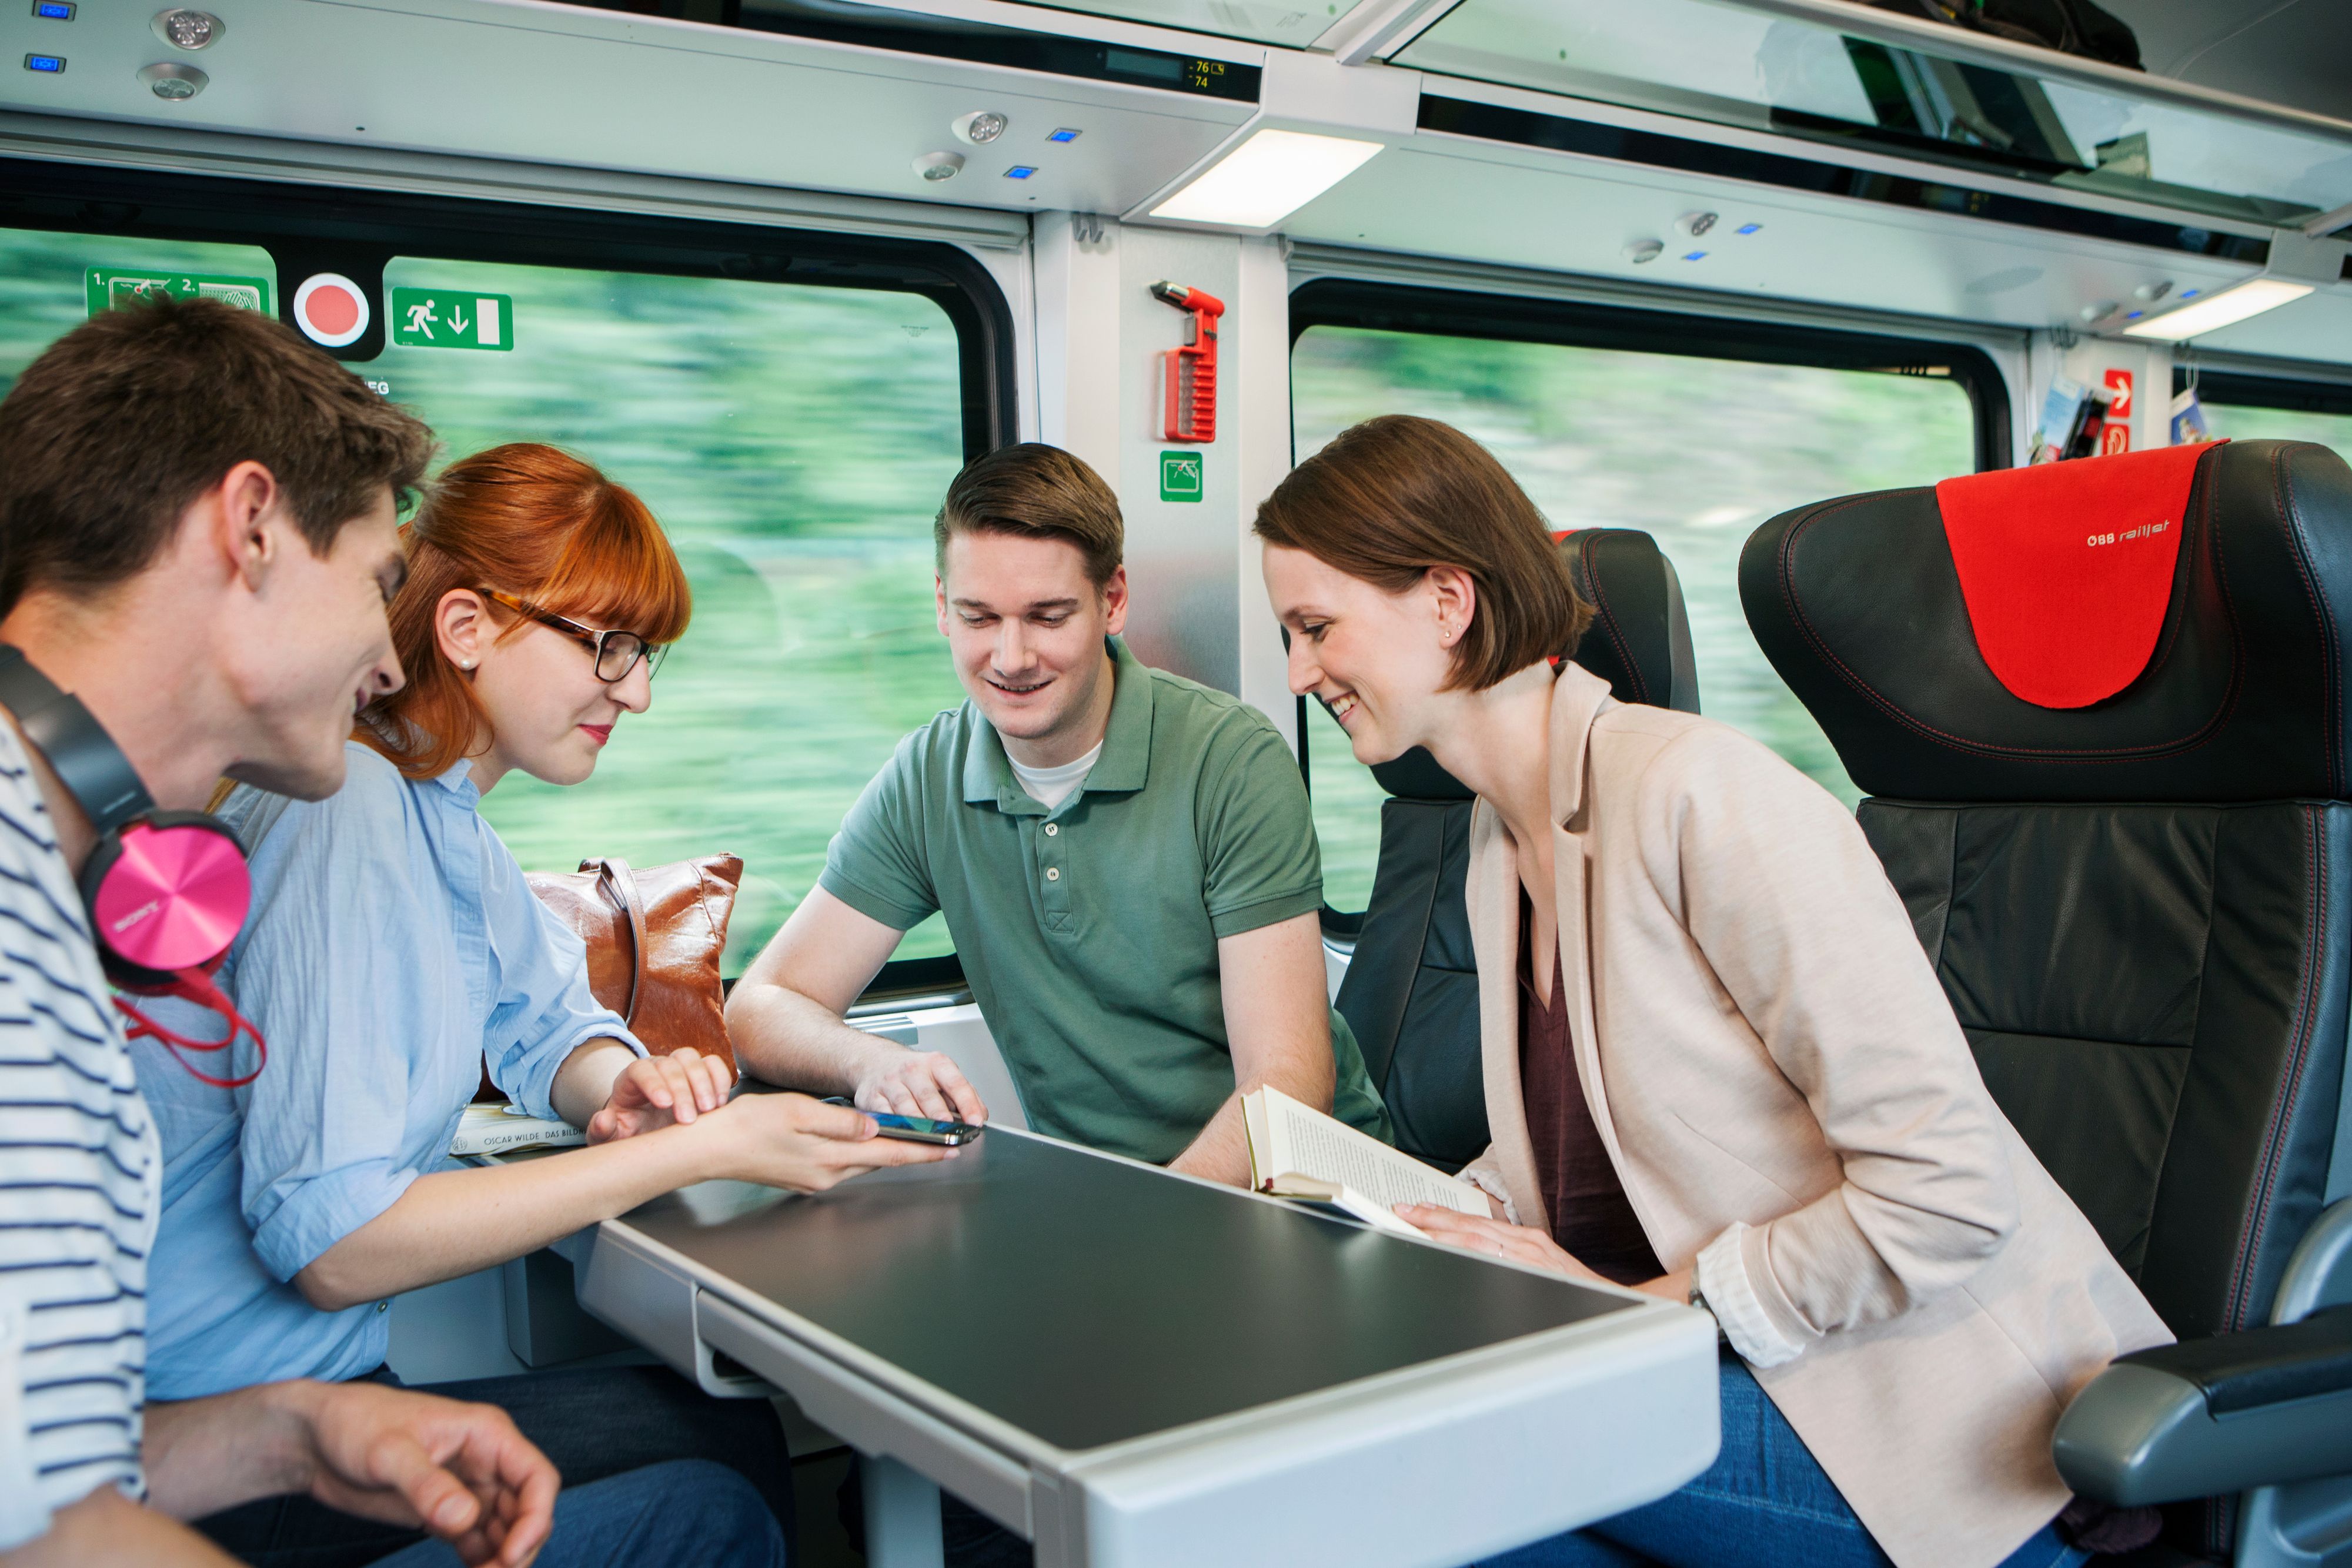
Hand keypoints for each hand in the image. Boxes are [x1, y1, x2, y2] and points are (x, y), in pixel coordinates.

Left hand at [292, 1381, 557, 1567]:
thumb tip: (465, 1518)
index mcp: (486, 1435)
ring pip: (505, 1529)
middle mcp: (485, 1462)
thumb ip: (427, 1485)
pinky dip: (480, 1560)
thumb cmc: (354, 1424)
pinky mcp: (444, 1510)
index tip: (512, 1554)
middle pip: (526, 1510)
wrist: (316, 1438)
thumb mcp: (388, 1453)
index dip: (535, 1517)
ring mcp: (466, 1488)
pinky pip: (477, 1539)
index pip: (536, 1478)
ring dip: (501, 1558)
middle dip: (519, 1546)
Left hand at [587, 1047, 734, 1142]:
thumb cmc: (629, 1132)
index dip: (653, 1083)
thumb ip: (602, 1130)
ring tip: (709, 1110)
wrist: (648, 1131)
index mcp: (630, 1080)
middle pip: (670, 1064)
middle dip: (682, 1090)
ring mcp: (680, 1069)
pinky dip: (720, 1081)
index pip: (641, 1070)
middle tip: (688, 1120)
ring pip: (693, 1059)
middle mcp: (656, 1068)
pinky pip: (714, 1065)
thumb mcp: (611, 1136)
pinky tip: (720, 1104)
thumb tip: (603, 1120)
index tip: (665, 1105)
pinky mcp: (701, 1075)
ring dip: (704, 1082)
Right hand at [699, 1090, 959, 1190]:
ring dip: (886, 1152)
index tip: (948, 1148)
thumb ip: (841, 1121)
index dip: (922, 1150)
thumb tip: (873, 1126)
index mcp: (828, 1158)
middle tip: (940, 1143)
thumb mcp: (798, 1111)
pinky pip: (842, 1164)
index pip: (888, 1154)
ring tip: (912, 1140)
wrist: (711, 1148)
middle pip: (879, 1161)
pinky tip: (865, 1142)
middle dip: (911, 1152)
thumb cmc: (747, 1126)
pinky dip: (861, 1154)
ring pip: (862, 1163)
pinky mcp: (802, 1177)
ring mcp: (814, 1180)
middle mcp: (826, 1175)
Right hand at [850, 1043, 987, 1124]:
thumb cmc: (914, 1073)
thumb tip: (980, 1115)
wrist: (876, 1061)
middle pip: (928, 1095)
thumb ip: (964, 1095)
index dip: (967, 1103)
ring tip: (928, 1136)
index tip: (976, 1121)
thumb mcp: (942, 1075)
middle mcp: (913, 1071)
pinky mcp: (872, 1097)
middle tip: (950, 1129)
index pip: (956, 1083)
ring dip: (917, 1123)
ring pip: (904, 1106)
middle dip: (939, 1114)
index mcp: (936, 1064)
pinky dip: (892, 1126)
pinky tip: (901, 1135)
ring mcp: (891, 1083)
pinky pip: (883, 1114)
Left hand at [1397, 1205, 1611, 1285]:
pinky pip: (1494, 1260)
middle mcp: (1527, 1245)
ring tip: (1412, 1227)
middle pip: (1470, 1228)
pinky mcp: (1536, 1272)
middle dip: (1432, 1220)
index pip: (1476, 1224)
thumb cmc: (1577, 1291)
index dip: (1443, 1217)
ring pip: (1476, 1240)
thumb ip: (1514, 1259)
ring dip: (1441, 1233)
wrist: (1616, 1306)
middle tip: (1401, 1213)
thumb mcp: (1544, 1267)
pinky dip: (1467, 1252)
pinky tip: (1446, 1249)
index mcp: (1527, 1241)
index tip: (1416, 1211)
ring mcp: (1530, 1259)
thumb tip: (1477, 1258)